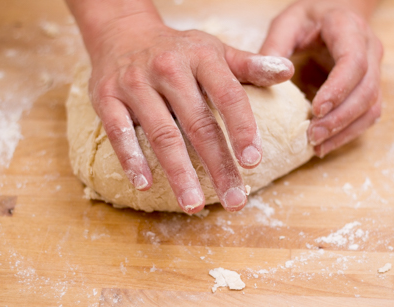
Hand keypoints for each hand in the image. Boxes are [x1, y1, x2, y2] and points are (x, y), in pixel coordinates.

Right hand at [88, 15, 293, 212]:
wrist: (123, 32)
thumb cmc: (177, 50)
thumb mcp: (214, 50)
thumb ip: (250, 65)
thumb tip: (287, 72)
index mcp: (201, 57)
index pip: (228, 95)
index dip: (242, 129)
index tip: (253, 162)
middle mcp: (168, 69)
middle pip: (198, 124)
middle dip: (218, 165)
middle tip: (235, 199)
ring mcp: (135, 83)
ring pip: (161, 134)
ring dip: (178, 173)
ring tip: (194, 205)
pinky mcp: (106, 97)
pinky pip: (119, 133)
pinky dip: (132, 159)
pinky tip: (145, 186)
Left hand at [260, 0, 382, 156]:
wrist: (334, 13)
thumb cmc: (308, 19)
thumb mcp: (286, 23)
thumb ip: (275, 46)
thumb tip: (268, 78)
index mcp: (350, 29)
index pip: (354, 62)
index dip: (338, 88)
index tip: (317, 109)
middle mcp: (370, 50)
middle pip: (367, 90)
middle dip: (341, 118)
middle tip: (312, 136)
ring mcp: (374, 70)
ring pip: (372, 107)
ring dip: (346, 131)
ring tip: (317, 146)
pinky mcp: (369, 87)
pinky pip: (367, 115)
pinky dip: (348, 133)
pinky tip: (325, 145)